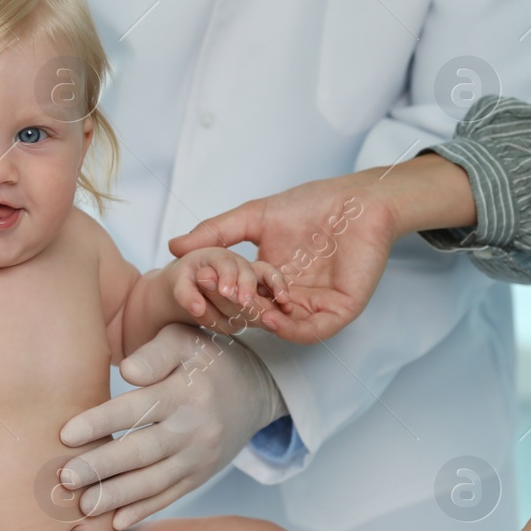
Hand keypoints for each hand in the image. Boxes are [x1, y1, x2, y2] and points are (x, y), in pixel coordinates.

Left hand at [58, 324, 285, 528]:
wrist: (255, 391)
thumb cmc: (205, 360)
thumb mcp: (185, 341)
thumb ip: (154, 354)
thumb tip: (127, 371)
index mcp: (187, 390)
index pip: (138, 408)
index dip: (101, 422)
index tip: (65, 434)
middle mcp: (195, 428)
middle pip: (143, 451)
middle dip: (102, 467)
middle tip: (66, 477)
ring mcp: (199, 457)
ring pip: (154, 481)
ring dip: (117, 496)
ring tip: (83, 505)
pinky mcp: (200, 475)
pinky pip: (170, 496)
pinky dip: (144, 510)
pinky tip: (116, 521)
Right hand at [168, 177, 396, 344]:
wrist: (357, 200)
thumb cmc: (313, 203)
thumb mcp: (254, 217)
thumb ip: (217, 232)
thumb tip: (173, 247)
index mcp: (274, 277)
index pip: (246, 297)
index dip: (227, 297)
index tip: (206, 290)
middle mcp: (294, 295)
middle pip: (263, 315)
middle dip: (244, 313)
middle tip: (224, 306)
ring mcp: (318, 304)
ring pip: (286, 327)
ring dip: (266, 325)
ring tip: (248, 315)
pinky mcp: (341, 308)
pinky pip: (315, 330)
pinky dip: (294, 331)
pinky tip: (276, 320)